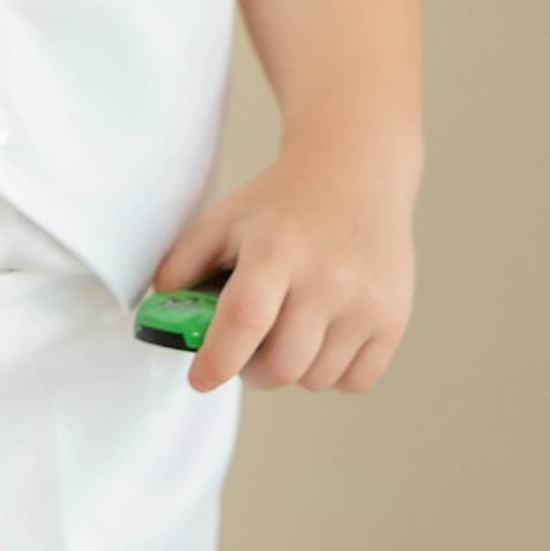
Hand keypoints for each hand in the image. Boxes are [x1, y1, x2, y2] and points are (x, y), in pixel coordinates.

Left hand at [148, 138, 417, 396]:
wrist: (357, 169)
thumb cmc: (282, 200)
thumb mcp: (225, 218)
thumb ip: (183, 264)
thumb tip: (156, 317)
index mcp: (277, 249)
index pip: (243, 321)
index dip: (217, 361)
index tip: (201, 379)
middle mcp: (326, 277)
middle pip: (279, 366)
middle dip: (252, 369)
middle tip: (246, 350)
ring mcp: (365, 301)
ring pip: (315, 379)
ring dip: (293, 368)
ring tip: (289, 329)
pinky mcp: (393, 318)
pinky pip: (354, 381)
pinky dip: (333, 372)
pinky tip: (325, 333)